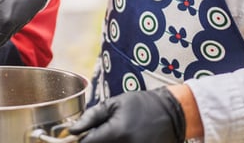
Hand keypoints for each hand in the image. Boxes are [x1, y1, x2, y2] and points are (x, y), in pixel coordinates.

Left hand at [69, 87, 185, 142]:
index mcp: (117, 133)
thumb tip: (72, 131)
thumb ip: (91, 117)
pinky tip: (120, 140)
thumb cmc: (141, 105)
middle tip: (97, 136)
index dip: (80, 140)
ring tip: (113, 136)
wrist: (172, 113)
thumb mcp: (114, 104)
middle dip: (94, 142)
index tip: (78, 136)